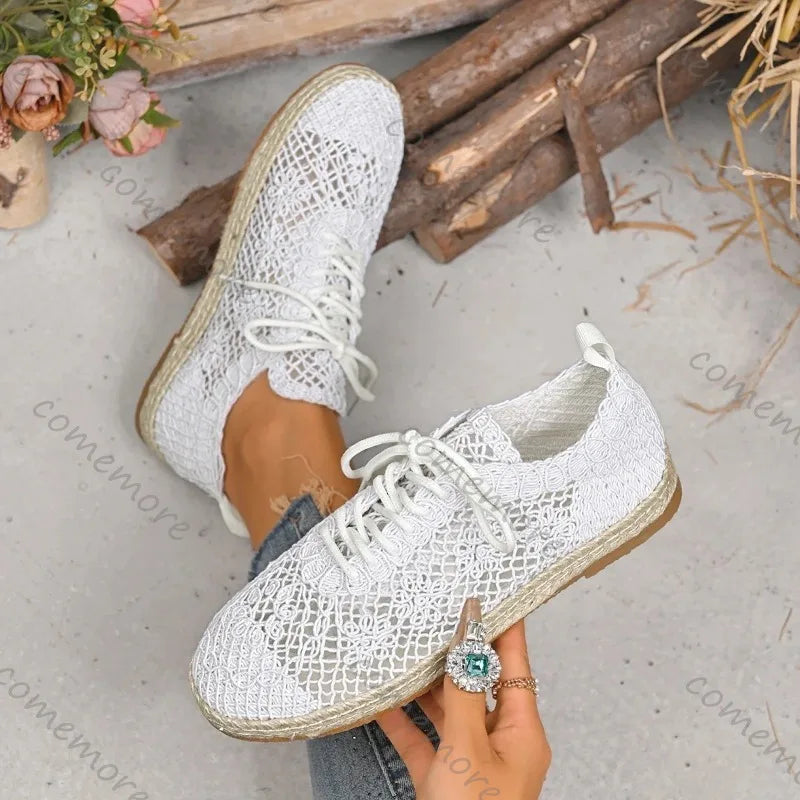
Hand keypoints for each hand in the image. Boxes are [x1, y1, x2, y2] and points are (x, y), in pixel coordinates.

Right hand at [377, 614, 550, 799]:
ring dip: (427, 686)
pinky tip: (383, 702)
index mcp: (522, 732)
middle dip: (458, 652)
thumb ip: (463, 692)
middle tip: (437, 616)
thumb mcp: (467, 747)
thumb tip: (466, 639)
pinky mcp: (444, 780)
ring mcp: (472, 761)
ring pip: (451, 711)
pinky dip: (405, 722)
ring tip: (405, 651)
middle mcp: (501, 742)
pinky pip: (425, 740)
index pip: (515, 665)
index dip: (503, 628)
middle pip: (480, 684)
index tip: (489, 592)